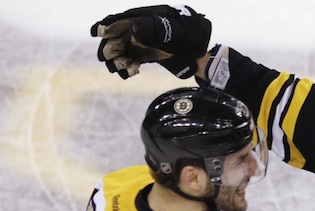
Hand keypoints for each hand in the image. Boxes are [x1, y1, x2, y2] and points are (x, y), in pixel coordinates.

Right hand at [91, 5, 211, 78]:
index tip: (97, 32)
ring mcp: (144, 42)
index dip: (107, 24)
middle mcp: (141, 29)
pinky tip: (128, 74)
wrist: (202, 51)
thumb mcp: (176, 31)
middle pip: (118, 35)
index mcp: (146, 17)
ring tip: (114, 68)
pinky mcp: (148, 54)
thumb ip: (157, 29)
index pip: (122, 19)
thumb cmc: (190, 35)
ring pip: (123, 48)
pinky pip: (133, 59)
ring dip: (117, 58)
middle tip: (104, 58)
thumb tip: (134, 28)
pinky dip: (128, 66)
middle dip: (109, 45)